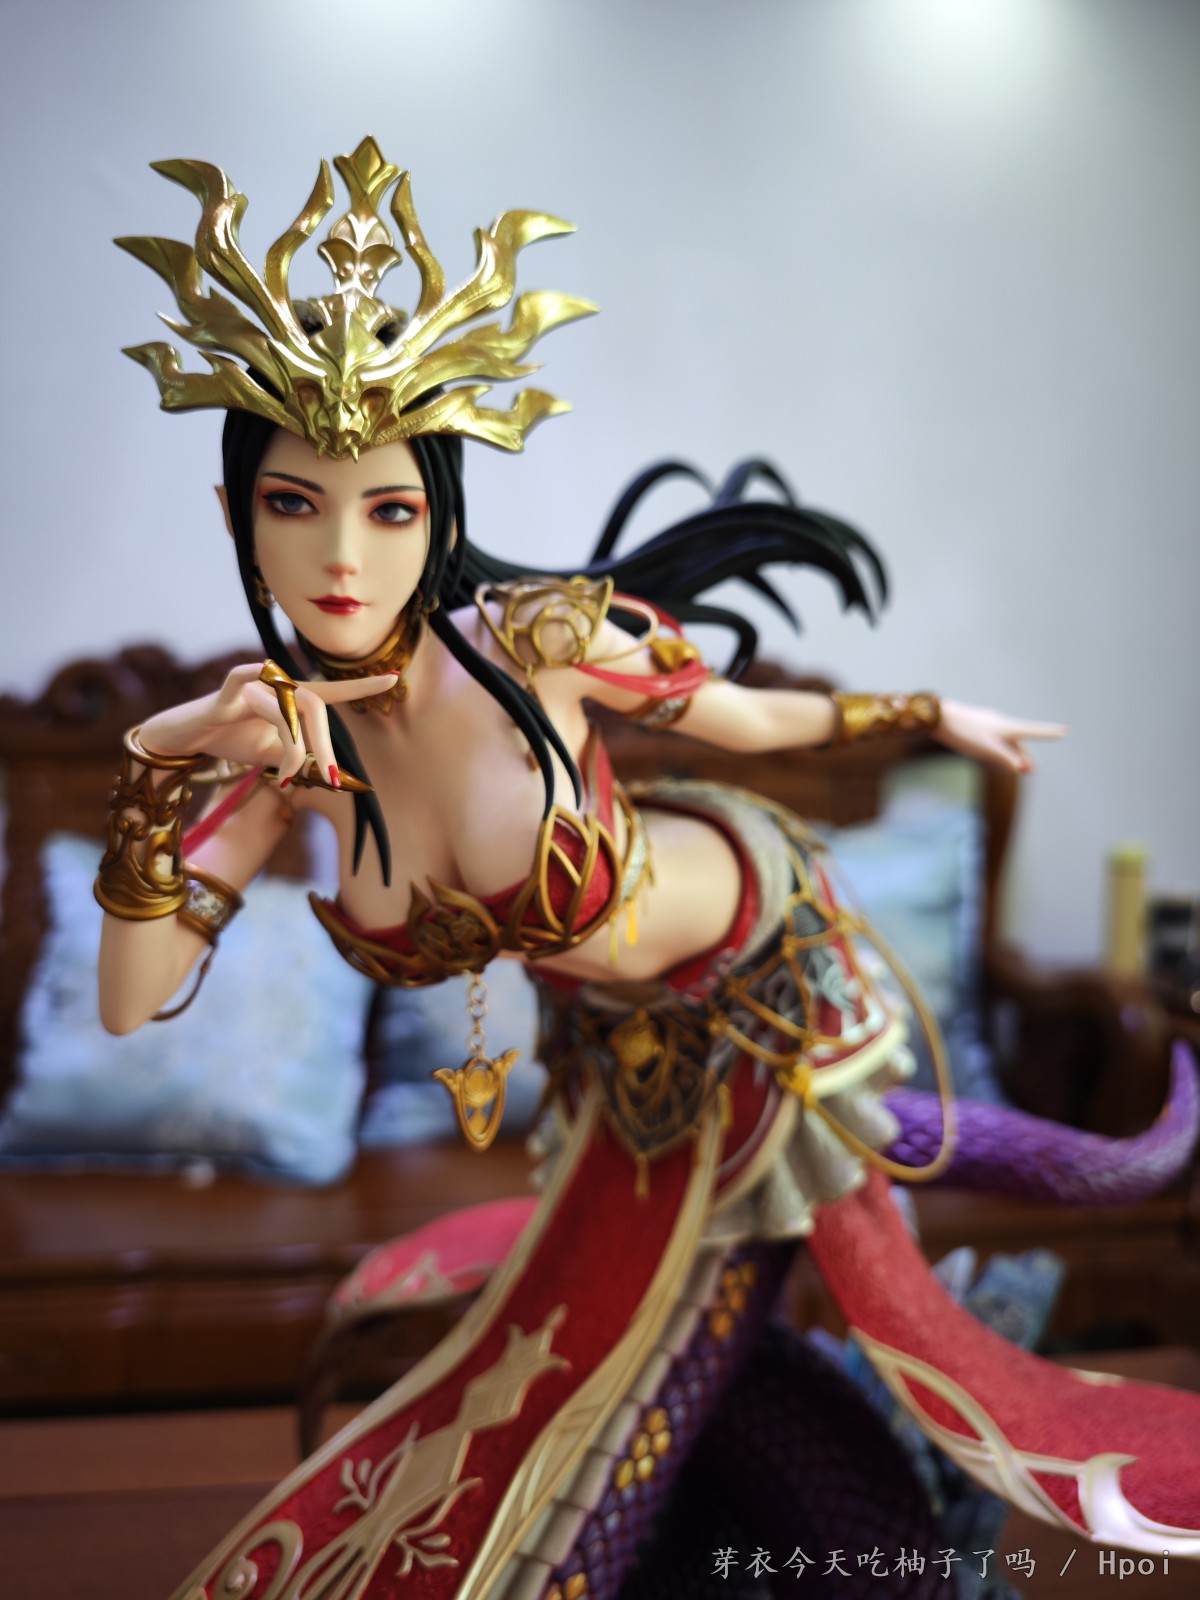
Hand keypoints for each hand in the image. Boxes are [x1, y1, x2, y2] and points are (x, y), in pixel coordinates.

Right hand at [138, 663, 400, 786]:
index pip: (332, 691)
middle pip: (316, 706)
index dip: (362, 686)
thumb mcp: (271, 754)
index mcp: (289, 700)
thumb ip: (299, 756)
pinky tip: (264, 717)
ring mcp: (252, 685)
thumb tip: (330, 774)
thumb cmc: (230, 739)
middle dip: (325, 745)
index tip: (395, 679)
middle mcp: (275, 687)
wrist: (183, 738)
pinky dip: (261, 707)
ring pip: (289, 706)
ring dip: (295, 745)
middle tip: (329, 780)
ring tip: (289, 775)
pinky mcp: (225, 692)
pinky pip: (248, 685)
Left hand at [936, 699, 1065, 773]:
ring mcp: (987, 724)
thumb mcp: (986, 749)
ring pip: (1005, 740)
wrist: (937, 716)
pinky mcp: (975, 725)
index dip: (1049, 733)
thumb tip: (1022, 768)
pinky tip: (992, 753)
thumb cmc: (963, 732)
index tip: (1065, 731)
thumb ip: (1005, 758)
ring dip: (1011, 754)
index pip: (1033, 731)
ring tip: (1015, 767)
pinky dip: (999, 749)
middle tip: (1030, 770)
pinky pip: (993, 738)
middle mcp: (999, 723)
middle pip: (1018, 741)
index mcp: (1006, 727)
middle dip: (1025, 755)